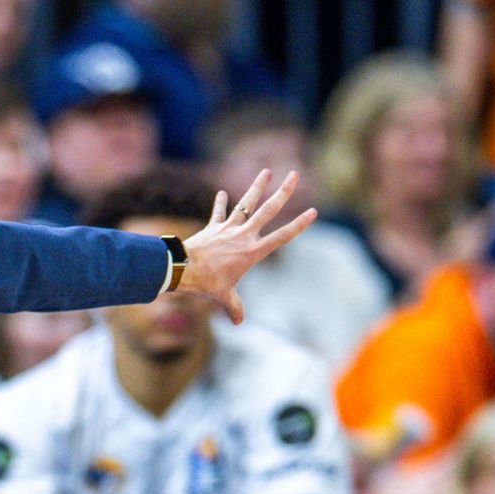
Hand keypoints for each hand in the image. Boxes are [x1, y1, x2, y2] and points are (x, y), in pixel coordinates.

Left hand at [178, 169, 316, 323]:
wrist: (182, 268)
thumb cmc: (206, 283)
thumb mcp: (224, 296)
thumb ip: (235, 307)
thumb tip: (238, 322)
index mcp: (252, 252)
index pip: (281, 236)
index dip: (298, 224)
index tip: (313, 212)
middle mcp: (244, 236)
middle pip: (268, 210)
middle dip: (283, 192)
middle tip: (295, 175)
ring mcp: (228, 229)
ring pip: (246, 203)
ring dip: (257, 187)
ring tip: (267, 171)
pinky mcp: (212, 227)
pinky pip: (218, 213)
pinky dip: (221, 204)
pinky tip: (223, 193)